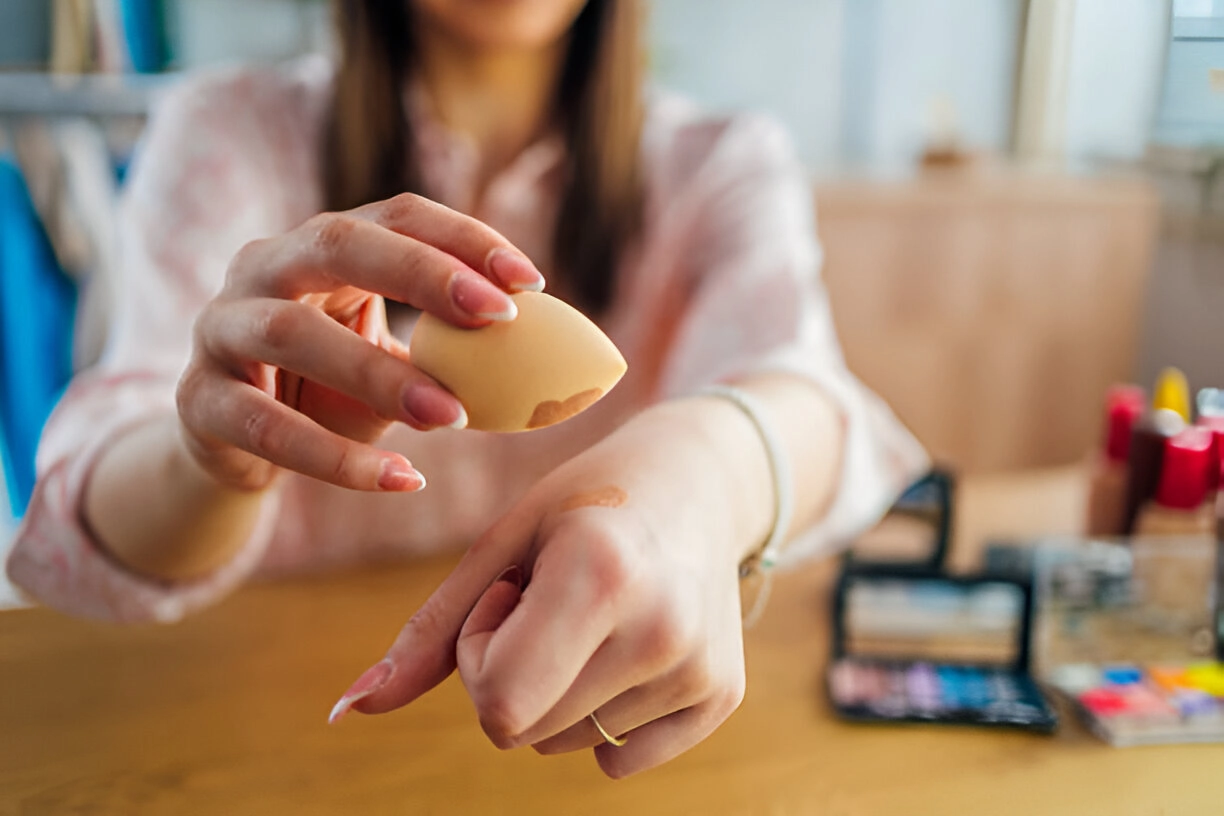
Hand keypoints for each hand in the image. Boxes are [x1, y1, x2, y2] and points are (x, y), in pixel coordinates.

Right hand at [176, 193, 543, 492]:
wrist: (236, 444)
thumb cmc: (330, 387)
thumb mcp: (390, 359)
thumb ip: (450, 350)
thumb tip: (552, 361)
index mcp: (320, 245)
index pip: (397, 215)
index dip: (464, 239)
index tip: (532, 282)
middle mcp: (263, 267)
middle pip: (338, 244)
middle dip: (422, 273)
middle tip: (497, 317)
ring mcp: (221, 329)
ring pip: (292, 333)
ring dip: (379, 374)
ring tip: (453, 417)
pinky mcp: (200, 401)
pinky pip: (267, 427)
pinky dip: (338, 458)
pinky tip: (403, 480)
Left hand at [331, 401, 761, 777]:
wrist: (701, 482)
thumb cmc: (584, 501)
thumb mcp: (502, 545)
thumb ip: (429, 634)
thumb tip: (345, 711)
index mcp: (600, 576)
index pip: (500, 704)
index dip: (480, 655)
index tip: (507, 595)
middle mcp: (660, 630)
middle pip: (525, 731)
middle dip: (511, 673)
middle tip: (549, 600)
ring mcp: (697, 669)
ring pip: (566, 744)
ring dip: (558, 690)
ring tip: (595, 614)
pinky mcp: (722, 696)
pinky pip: (621, 758)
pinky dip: (605, 715)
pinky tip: (629, 645)